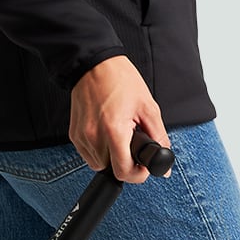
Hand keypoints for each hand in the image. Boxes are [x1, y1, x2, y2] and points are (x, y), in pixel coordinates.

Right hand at [69, 56, 171, 181]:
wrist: (93, 66)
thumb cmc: (120, 81)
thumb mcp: (148, 107)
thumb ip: (159, 138)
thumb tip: (165, 164)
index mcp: (113, 130)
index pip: (123, 172)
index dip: (138, 174)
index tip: (143, 165)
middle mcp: (93, 137)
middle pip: (112, 170)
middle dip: (125, 161)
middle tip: (132, 142)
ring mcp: (81, 137)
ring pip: (99, 164)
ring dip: (111, 156)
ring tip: (118, 133)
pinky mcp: (74, 135)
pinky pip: (89, 154)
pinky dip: (99, 149)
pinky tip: (105, 131)